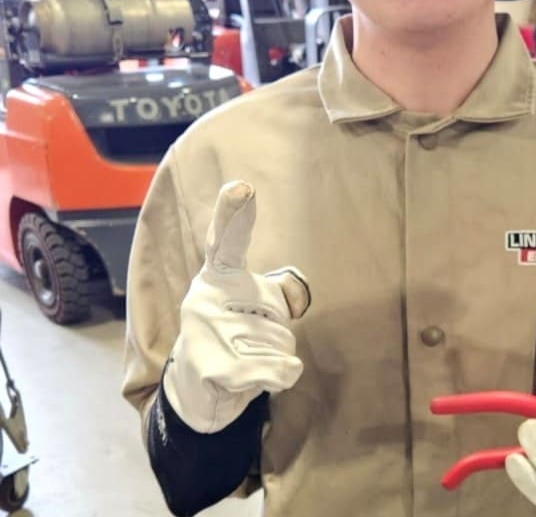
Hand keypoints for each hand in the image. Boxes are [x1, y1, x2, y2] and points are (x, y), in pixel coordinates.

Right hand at [162, 181, 309, 433]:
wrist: (200, 388)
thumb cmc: (237, 333)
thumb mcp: (262, 302)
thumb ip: (282, 290)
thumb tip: (295, 301)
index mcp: (219, 274)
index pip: (228, 240)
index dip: (234, 213)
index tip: (243, 187)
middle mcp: (205, 296)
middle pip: (278, 313)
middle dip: (277, 334)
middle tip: (248, 342)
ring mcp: (203, 330)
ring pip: (281, 343)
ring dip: (276, 356)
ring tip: (246, 358)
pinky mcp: (210, 366)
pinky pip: (277, 369)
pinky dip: (280, 377)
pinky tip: (251, 379)